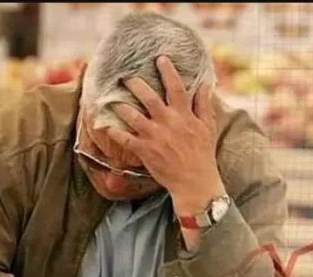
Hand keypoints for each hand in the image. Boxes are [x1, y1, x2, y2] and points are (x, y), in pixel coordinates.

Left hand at [106, 56, 224, 216]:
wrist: (195, 182)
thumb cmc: (202, 155)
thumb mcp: (207, 127)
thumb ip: (204, 105)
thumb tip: (205, 85)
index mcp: (184, 115)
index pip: (176, 87)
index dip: (168, 71)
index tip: (160, 58)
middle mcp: (168, 122)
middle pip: (148, 97)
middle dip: (135, 84)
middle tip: (126, 76)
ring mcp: (154, 136)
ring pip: (132, 115)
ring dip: (120, 105)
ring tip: (111, 98)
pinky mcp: (145, 151)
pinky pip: (124, 139)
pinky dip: (114, 132)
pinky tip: (105, 125)